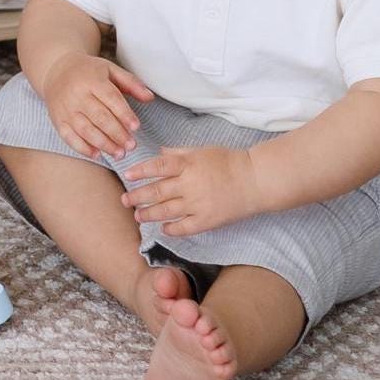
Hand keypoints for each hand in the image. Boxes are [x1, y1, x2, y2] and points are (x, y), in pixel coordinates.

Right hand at [40, 52, 153, 159]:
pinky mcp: (57, 119)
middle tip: (131, 146)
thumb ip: (131, 83)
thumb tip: (150, 97)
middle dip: (117, 134)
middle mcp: (77, 94)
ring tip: (120, 154)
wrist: (55, 69)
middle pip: (99, 117)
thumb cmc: (88, 71)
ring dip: (104, 144)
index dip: (124, 114)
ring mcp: (66, 108)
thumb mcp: (109, 69)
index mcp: (91, 79)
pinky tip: (97, 154)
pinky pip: (68, 137)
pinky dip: (82, 148)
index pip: (110, 98)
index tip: (136, 127)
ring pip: (85, 129)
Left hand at [122, 145, 257, 237]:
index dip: (140, 171)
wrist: (255, 180)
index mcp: (187, 164)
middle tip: (124, 200)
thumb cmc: (229, 161)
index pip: (157, 166)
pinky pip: (185, 227)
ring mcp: (198, 204)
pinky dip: (172, 229)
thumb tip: (160, 152)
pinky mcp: (208, 220)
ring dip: (149, 214)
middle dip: (138, 196)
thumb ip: (179, 152)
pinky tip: (163, 228)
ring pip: (167, 211)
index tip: (128, 175)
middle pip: (157, 191)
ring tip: (138, 215)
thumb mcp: (202, 150)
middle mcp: (189, 184)